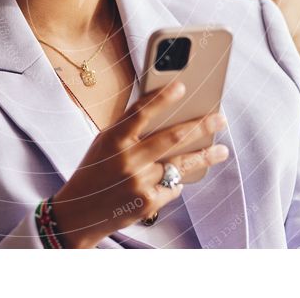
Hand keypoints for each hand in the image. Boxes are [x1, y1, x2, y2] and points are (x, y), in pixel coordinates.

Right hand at [50, 79, 228, 247]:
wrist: (78, 213)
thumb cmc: (95, 171)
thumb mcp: (104, 144)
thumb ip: (129, 129)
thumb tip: (164, 110)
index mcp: (113, 139)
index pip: (141, 112)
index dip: (162, 98)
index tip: (183, 86)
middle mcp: (126, 160)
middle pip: (171, 138)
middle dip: (200, 126)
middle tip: (220, 119)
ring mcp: (138, 183)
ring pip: (180, 165)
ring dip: (205, 156)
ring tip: (222, 150)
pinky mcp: (147, 203)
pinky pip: (173, 187)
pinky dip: (175, 182)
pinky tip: (176, 178)